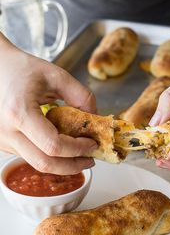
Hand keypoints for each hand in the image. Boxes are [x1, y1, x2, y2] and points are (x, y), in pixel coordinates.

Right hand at [0, 34, 96, 173]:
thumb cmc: (20, 68)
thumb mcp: (55, 76)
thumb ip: (80, 95)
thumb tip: (95, 118)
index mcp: (19, 113)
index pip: (53, 145)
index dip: (78, 149)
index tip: (92, 144)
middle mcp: (6, 131)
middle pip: (44, 164)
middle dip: (72, 166)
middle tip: (89, 160)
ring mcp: (1, 140)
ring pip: (36, 163)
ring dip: (61, 163)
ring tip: (78, 153)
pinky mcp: (2, 142)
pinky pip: (29, 156)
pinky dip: (48, 156)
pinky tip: (60, 146)